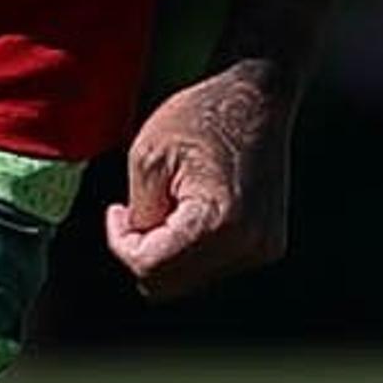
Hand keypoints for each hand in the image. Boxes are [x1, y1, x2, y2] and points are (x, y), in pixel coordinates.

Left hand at [103, 63, 293, 299]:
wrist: (255, 98)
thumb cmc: (199, 117)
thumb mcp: (148, 157)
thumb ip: (140, 215)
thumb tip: (138, 254)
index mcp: (219, 224)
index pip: (151, 267)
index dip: (121, 243)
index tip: (115, 211)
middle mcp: (248, 246)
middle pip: (170, 285)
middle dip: (143, 253)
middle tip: (132, 212)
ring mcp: (263, 249)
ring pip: (190, 280)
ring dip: (167, 252)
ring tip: (165, 203)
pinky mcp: (267, 244)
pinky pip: (213, 265)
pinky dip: (190, 248)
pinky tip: (187, 210)